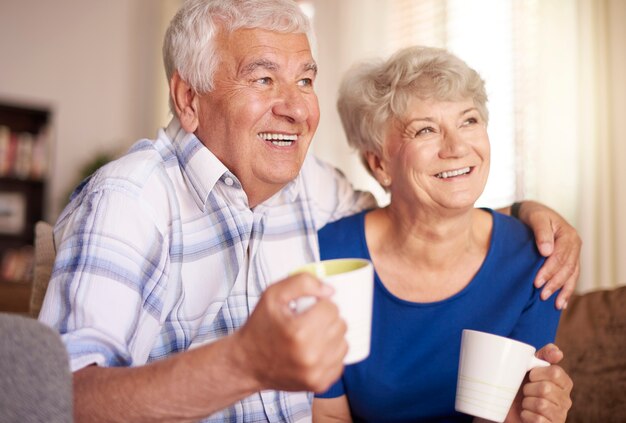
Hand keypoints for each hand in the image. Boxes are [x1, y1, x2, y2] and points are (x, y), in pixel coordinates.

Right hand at [235, 273, 347, 392]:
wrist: (246, 363)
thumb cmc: (260, 327)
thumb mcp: (272, 294)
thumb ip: (302, 282)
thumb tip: (330, 291)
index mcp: (298, 332)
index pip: (331, 308)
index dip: (320, 304)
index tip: (306, 310)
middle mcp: (310, 356)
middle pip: (340, 325)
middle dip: (327, 319)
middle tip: (308, 321)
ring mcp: (316, 374)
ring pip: (343, 343)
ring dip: (331, 336)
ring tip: (312, 336)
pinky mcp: (319, 385)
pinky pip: (340, 362)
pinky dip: (330, 355)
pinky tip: (314, 351)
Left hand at [508, 344, 572, 422]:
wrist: (507, 408)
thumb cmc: (520, 385)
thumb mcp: (530, 367)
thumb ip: (544, 356)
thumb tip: (558, 352)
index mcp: (564, 382)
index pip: (555, 372)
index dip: (537, 373)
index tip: (530, 376)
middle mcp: (566, 400)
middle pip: (546, 388)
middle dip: (528, 389)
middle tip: (525, 391)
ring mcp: (560, 416)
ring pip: (541, 404)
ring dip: (526, 402)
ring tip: (525, 402)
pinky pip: (537, 420)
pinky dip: (526, 415)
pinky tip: (526, 414)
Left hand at [516, 201, 580, 308]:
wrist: (532, 212)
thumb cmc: (532, 214)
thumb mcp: (536, 218)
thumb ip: (542, 232)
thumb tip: (546, 251)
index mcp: (569, 236)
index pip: (560, 258)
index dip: (549, 271)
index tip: (536, 282)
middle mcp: (575, 245)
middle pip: (567, 269)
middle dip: (555, 284)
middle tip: (542, 295)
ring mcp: (573, 254)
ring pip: (571, 275)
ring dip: (563, 291)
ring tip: (555, 305)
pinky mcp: (568, 260)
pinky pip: (571, 277)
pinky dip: (567, 290)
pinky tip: (561, 303)